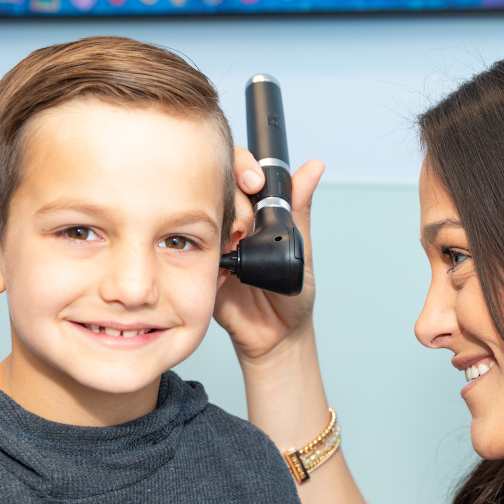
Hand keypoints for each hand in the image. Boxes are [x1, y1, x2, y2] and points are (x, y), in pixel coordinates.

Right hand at [214, 147, 323, 360]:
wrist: (276, 336)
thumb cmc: (291, 296)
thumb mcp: (300, 248)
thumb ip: (299, 209)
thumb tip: (314, 168)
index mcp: (254, 213)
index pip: (240, 173)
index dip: (243, 167)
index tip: (255, 181)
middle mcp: (229, 223)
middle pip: (218, 188)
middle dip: (235, 199)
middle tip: (248, 223)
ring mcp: (211, 243)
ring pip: (202, 214)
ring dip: (221, 225)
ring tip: (237, 244)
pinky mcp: (198, 267)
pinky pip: (190, 250)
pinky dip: (206, 251)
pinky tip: (222, 261)